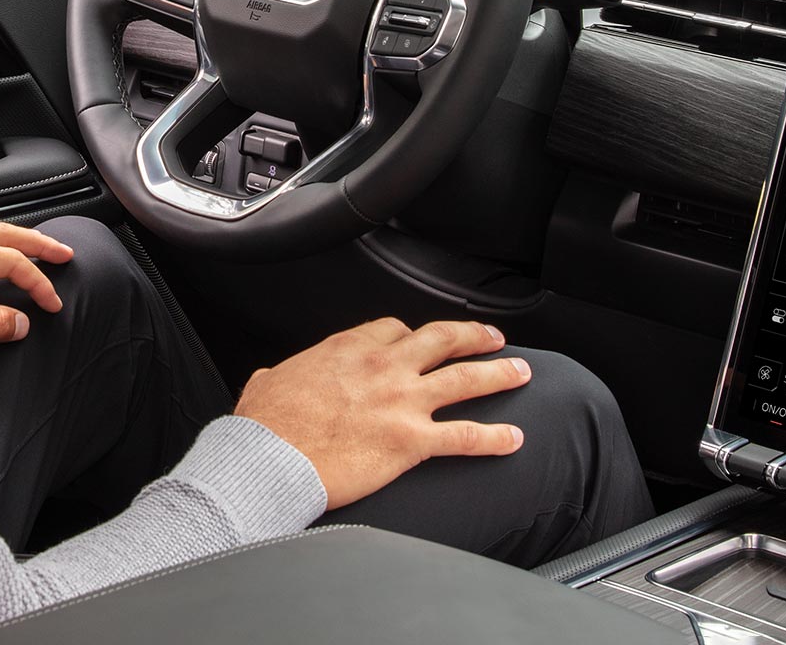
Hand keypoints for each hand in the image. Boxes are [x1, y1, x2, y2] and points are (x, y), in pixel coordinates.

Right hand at [235, 318, 530, 509]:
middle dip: (471, 336)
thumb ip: (277, 377)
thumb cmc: (265, 424)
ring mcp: (402, 401)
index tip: (417, 341)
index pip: (392, 329)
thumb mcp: (266, 383)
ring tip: (521, 371)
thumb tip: (266, 380)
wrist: (271, 457)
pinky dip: (495, 437)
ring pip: (464, 377)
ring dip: (498, 372)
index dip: (411, 335)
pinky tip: (514, 439)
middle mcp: (382, 366)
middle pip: (440, 339)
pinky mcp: (413, 441)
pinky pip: (466, 436)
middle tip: (491, 337)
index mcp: (347, 349)